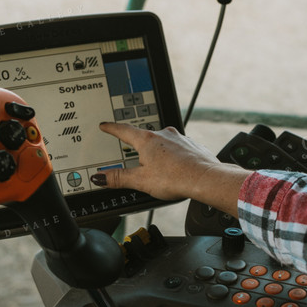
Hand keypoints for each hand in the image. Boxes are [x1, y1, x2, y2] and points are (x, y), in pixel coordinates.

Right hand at [90, 123, 249, 216]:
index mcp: (147, 140)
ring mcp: (179, 139)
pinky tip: (174, 168)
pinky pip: (177, 148)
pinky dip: (172, 156)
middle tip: (133, 155)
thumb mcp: (141, 181)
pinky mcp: (192, 146)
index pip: (124, 130)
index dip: (112, 128)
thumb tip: (100, 177)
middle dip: (137, 146)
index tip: (106, 125)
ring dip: (157, 152)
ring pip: (162, 142)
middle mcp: (163, 135)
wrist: (206, 179)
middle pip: (144, 137)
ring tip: (157, 169)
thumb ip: (119, 178)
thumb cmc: (176, 178)